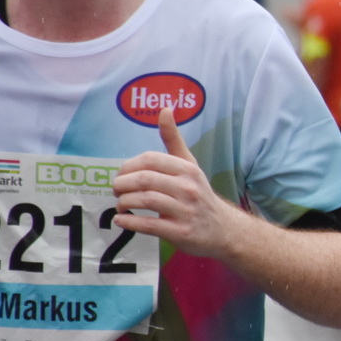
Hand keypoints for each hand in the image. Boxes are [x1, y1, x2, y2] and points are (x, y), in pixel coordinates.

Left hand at [112, 106, 245, 260]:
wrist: (223, 229)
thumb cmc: (199, 194)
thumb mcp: (190, 165)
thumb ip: (174, 139)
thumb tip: (165, 109)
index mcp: (188, 169)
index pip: (149, 160)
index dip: (128, 167)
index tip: (122, 175)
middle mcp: (189, 188)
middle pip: (144, 179)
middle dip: (121, 185)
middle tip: (117, 191)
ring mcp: (185, 210)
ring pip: (144, 200)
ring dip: (123, 203)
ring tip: (120, 205)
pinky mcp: (181, 232)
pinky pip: (148, 224)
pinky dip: (129, 222)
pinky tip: (122, 220)